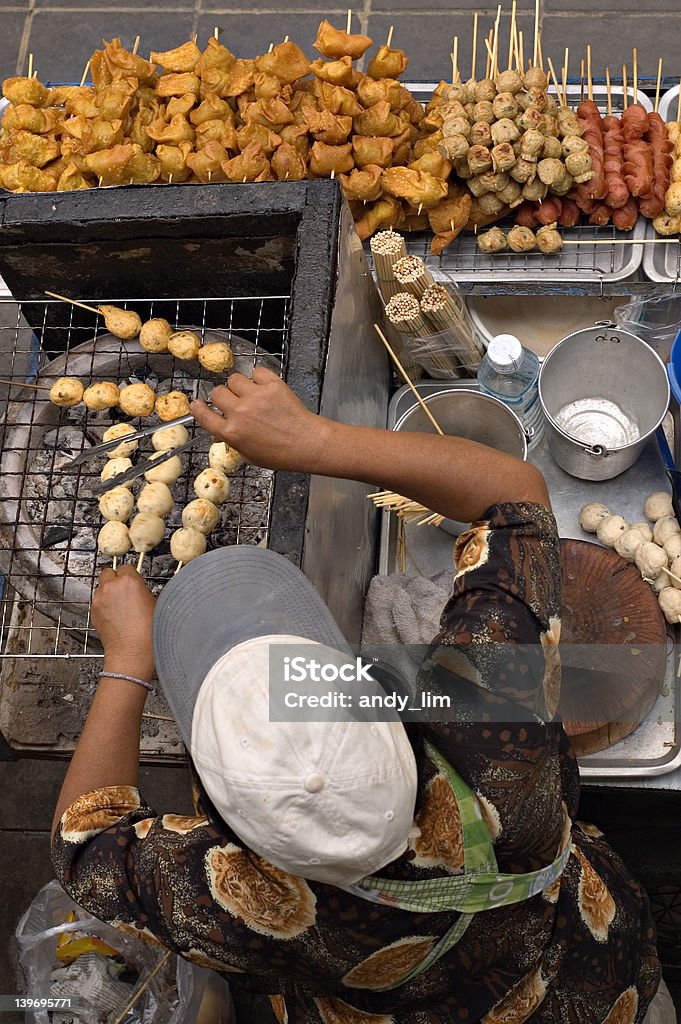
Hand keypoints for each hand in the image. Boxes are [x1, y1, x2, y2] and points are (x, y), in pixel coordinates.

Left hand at [92, 566, 156, 679]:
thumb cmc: (146, 632)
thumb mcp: (155, 604)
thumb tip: (138, 588)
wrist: (132, 653)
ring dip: (109, 591)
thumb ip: (143, 590)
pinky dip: (104, 604)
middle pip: (109, 572)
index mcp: (129, 581)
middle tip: (125, 590)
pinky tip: (115, 616)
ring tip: (121, 606)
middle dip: (116, 579)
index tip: (134, 582)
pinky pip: (98, 601)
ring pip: (101, 586)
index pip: (126, 566)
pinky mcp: (93, 611)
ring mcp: (99, 599)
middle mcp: (111, 587)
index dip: (131, 575)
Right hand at [191, 368, 332, 472]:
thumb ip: (232, 441)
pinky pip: (256, 372)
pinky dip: (259, 378)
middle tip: (235, 402)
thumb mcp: (249, 455)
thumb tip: (220, 433)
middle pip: (217, 392)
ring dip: (240, 386)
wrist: (308, 444)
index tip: (197, 404)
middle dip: (224, 397)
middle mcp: (240, 413)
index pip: (204, 415)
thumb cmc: (281, 454)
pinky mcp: (272, 385)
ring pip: (234, 379)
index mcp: (232, 433)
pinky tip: (265, 388)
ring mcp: (256, 397)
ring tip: (252, 395)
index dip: (198, 408)